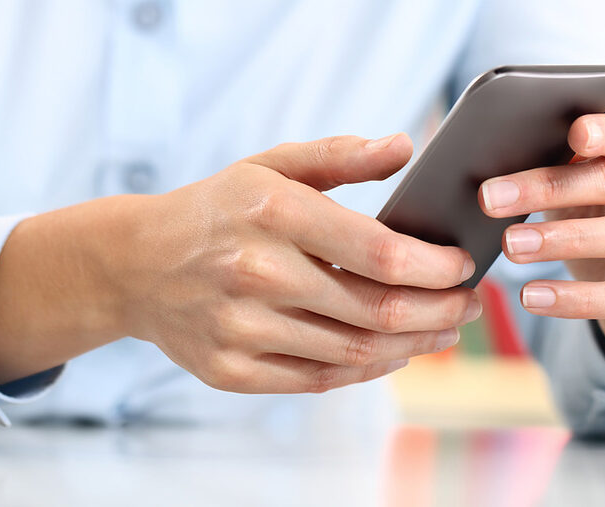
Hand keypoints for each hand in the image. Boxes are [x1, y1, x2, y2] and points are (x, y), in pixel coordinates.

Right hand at [0, 134, 481, 393]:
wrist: (134, 265)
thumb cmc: (218, 210)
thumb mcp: (271, 166)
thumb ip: (341, 155)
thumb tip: (405, 147)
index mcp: (272, 214)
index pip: (378, 252)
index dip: (435, 266)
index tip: (465, 264)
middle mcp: (256, 274)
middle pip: (376, 310)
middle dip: (439, 310)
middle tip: (470, 304)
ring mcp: (241, 329)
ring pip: (356, 351)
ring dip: (414, 344)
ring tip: (443, 328)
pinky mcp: (232, 370)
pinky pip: (321, 379)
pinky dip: (368, 368)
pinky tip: (395, 350)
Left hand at [479, 112, 604, 394]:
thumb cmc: (603, 224)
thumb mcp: (583, 190)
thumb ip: (559, 166)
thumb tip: (496, 162)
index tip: (574, 133)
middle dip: (552, 187)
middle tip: (490, 198)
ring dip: (563, 239)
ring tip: (510, 246)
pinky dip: (576, 299)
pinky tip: (533, 296)